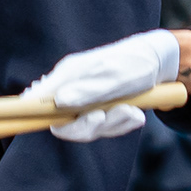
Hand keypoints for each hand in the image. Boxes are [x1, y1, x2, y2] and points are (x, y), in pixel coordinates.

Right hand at [29, 29, 182, 139]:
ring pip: (87, 129)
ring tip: (132, 111)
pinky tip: (134, 112)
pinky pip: (104, 128)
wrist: (158, 62)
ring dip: (113, 124)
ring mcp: (85, 101)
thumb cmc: (135, 64)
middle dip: (88, 127)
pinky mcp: (98, 109)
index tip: (45, 122)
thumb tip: (58, 102)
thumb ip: (87, 90)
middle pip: (61, 123)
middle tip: (106, 117)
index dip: (32, 113)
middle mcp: (72, 89)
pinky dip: (121, 124)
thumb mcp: (114, 76)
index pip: (37, 98)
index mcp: (68, 75)